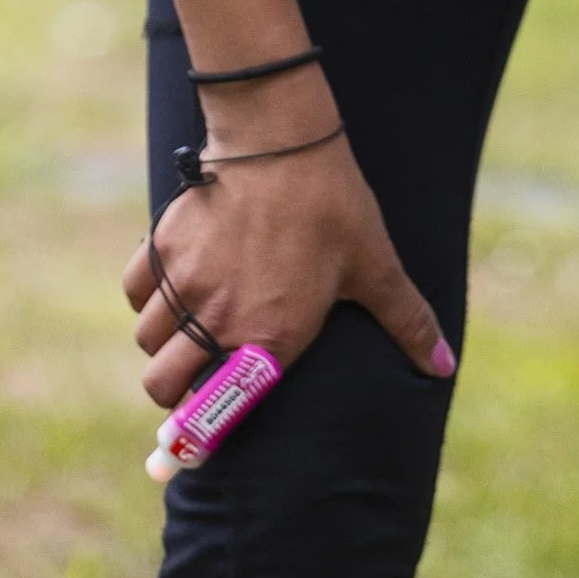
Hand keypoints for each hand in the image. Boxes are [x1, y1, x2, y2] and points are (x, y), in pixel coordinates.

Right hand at [121, 86, 454, 410]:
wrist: (283, 141)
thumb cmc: (333, 206)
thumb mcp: (375, 267)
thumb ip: (407, 323)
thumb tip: (443, 366)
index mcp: (267, 340)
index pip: (212, 414)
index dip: (198, 433)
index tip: (196, 436)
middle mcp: (216, 320)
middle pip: (160, 385)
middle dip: (173, 390)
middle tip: (193, 377)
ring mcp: (183, 282)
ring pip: (147, 338)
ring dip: (163, 341)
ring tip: (190, 326)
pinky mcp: (163, 245)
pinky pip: (135, 290)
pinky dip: (145, 295)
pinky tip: (172, 285)